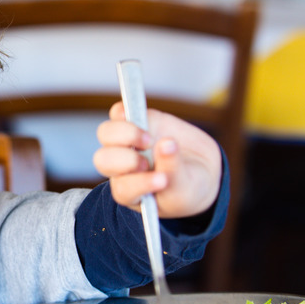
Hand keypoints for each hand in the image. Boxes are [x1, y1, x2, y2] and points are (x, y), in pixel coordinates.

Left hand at [93, 102, 221, 217]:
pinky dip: (125, 111)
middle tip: (147, 162)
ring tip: (149, 140)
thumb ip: (174, 171)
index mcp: (129, 192)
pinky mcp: (137, 122)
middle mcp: (121, 168)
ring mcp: (127, 143)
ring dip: (125, 134)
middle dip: (124, 160)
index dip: (139, 183)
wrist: (201, 171)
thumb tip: (166, 143)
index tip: (163, 180)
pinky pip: (119, 112)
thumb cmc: (188, 188)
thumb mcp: (185, 189)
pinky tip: (139, 115)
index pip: (123, 188)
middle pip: (103, 160)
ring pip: (106, 134)